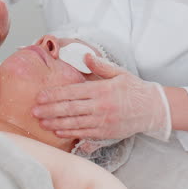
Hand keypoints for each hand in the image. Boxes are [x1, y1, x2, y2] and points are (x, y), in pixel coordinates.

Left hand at [33, 55, 171, 140]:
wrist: (153, 109)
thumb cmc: (135, 89)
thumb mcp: (119, 72)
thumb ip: (101, 65)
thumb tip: (86, 55)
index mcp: (102, 89)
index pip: (73, 92)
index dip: (55, 94)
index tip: (41, 95)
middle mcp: (100, 106)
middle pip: (70, 108)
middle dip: (50, 110)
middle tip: (34, 110)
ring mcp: (103, 121)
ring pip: (74, 123)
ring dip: (56, 123)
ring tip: (41, 122)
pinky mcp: (106, 133)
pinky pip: (84, 133)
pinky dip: (70, 133)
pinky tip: (59, 131)